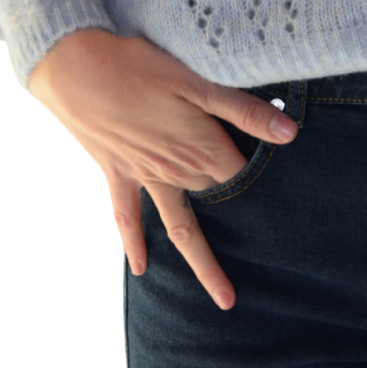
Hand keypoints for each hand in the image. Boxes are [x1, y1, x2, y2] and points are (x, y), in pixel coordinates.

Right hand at [28, 29, 297, 307]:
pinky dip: (135, 244)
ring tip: (225, 299)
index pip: (244, 176)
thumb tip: (289, 134)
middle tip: (274, 256)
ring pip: (180, 227)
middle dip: (245, 224)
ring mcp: (145, 178)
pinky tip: (142, 269)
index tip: (291, 198)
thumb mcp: (197, 81)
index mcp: (202, 148)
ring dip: (203, 262)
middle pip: (220, 201)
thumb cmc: (139, 67)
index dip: (267, 185)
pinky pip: (127, 218)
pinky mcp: (116, 174)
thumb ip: (243, 111)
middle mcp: (177, 171)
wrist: (75, 70)